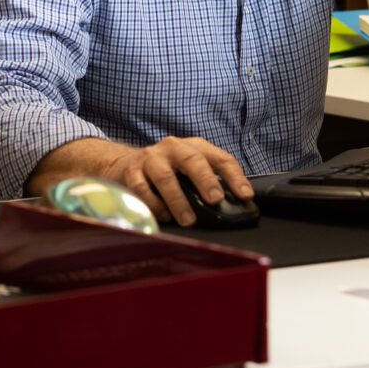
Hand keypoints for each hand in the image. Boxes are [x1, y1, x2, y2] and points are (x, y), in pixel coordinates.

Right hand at [117, 136, 251, 227]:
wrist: (123, 163)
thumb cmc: (165, 169)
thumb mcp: (189, 169)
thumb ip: (207, 183)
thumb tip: (232, 207)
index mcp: (194, 147)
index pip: (220, 158)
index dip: (234, 176)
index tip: (245, 195)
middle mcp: (173, 148)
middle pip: (192, 160)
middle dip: (205, 180)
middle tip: (215, 200)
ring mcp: (151, 158)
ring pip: (165, 177)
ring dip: (178, 200)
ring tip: (189, 220)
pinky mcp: (131, 171)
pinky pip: (142, 189)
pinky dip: (154, 205)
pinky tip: (163, 216)